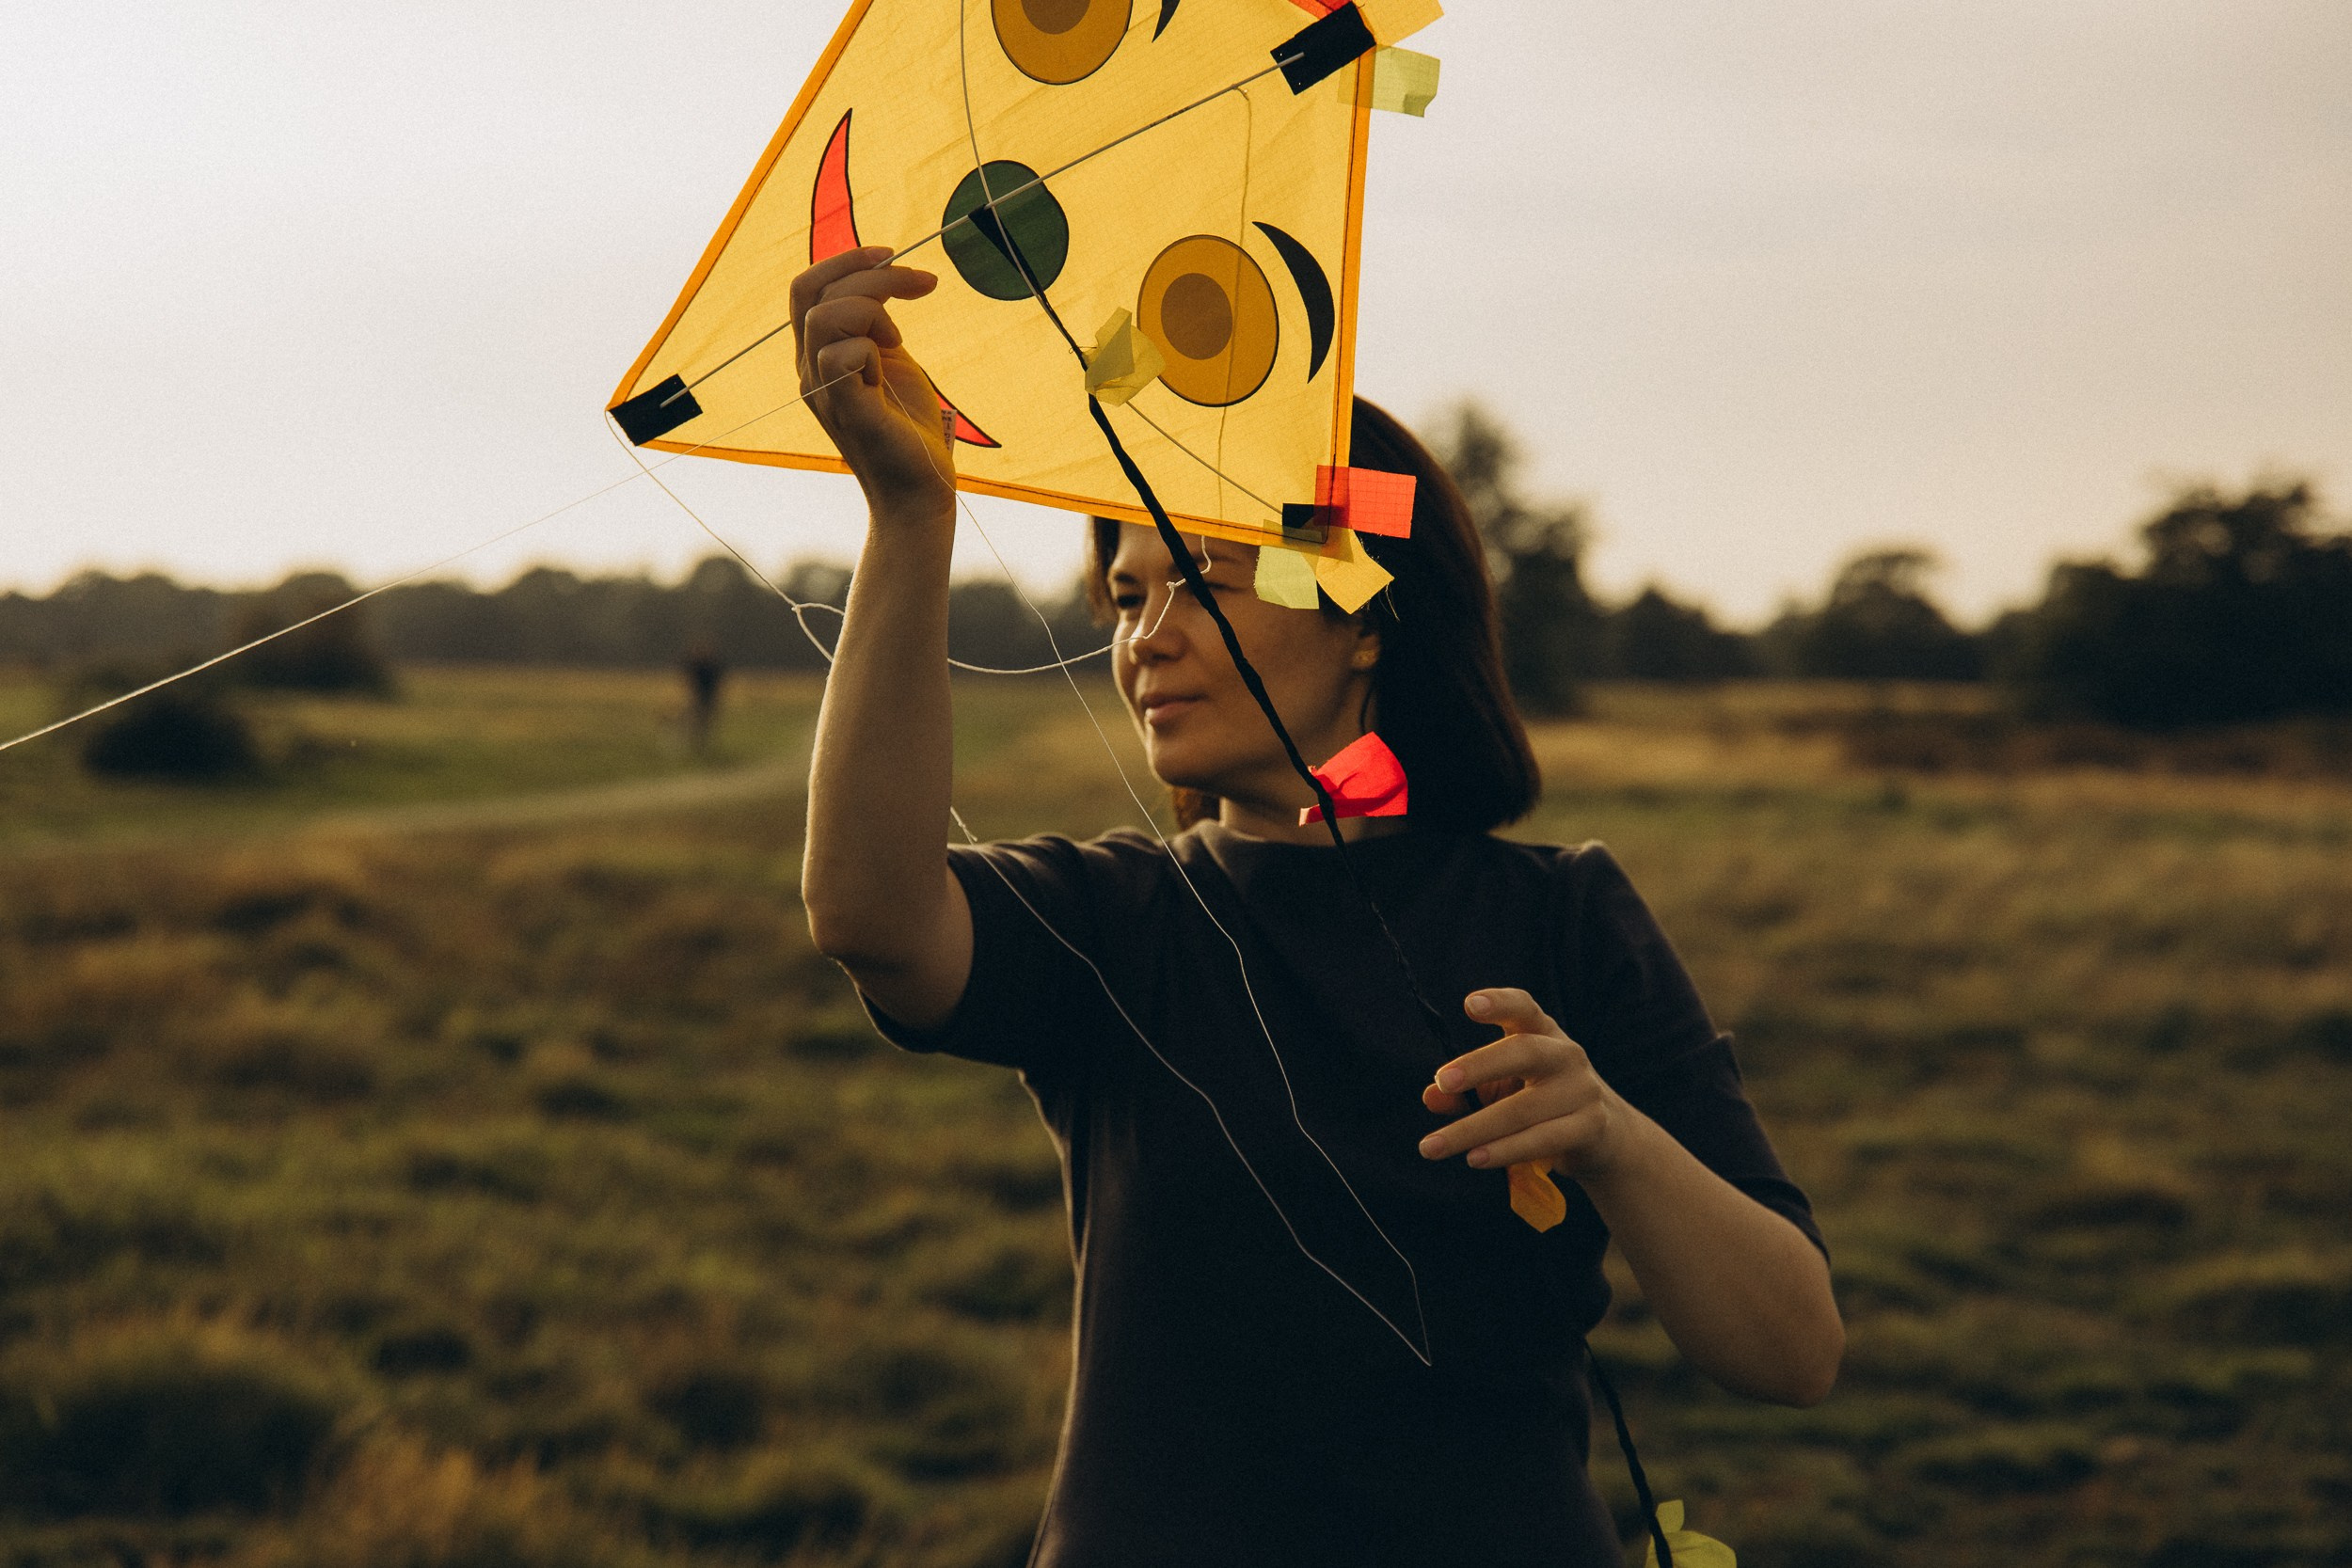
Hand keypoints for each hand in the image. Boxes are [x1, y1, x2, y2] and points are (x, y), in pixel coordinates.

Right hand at [791, 246, 954, 516]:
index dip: (845, 260)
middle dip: (872, 274)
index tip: (892, 255)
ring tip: (898, 342)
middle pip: (814, 292)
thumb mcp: (890, 358)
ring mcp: (822, 392)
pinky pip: (840, 356)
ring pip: (825, 317)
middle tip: (922, 284)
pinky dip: (872, 349)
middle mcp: (808, 370)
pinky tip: (890, 368)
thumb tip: (885, 277)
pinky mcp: (845, 411)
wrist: (920, 488)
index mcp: (815, 353)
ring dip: (873, 312)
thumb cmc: (907, 424)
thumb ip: (876, 322)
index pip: (806, 287)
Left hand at [1417, 988, 1630, 1178]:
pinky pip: (1541, 1140)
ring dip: (1473, 1129)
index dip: (1500, 1002)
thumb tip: (1431, 1096)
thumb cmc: (1541, 1101)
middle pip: (1524, 1052)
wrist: (1604, 1135)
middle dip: (1481, 1065)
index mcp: (1541, 1033)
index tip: (1470, 1005)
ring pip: (1523, 1109)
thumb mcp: (1502, 1089)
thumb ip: (1465, 1091)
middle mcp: (1565, 1055)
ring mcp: (1582, 1090)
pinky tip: (1474, 1158)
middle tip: (1443, 1080)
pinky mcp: (1590, 1126)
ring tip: (1434, 1145)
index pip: (1523, 1008)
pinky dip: (1504, 1151)